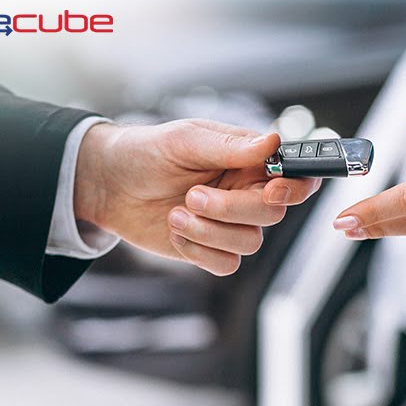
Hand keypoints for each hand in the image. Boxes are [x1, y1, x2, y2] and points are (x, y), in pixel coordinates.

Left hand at [75, 119, 320, 274]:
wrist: (109, 185)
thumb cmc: (148, 152)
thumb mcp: (186, 140)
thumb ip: (231, 146)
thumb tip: (272, 142)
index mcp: (251, 162)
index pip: (296, 177)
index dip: (295, 189)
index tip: (272, 190)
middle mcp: (247, 193)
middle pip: (273, 215)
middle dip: (232, 210)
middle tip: (193, 195)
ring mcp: (231, 224)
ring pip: (250, 243)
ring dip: (209, 232)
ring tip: (176, 213)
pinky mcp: (211, 249)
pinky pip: (227, 265)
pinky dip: (199, 251)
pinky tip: (176, 231)